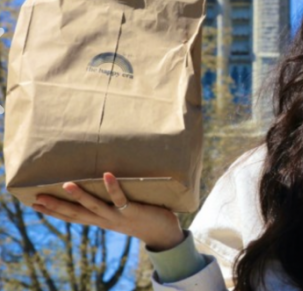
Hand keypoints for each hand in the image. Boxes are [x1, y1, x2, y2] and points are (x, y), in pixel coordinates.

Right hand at [32, 173, 184, 251]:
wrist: (163, 232)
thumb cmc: (141, 217)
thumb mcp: (119, 212)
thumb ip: (108, 202)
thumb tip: (98, 182)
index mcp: (100, 220)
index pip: (72, 216)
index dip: (52, 211)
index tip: (33, 203)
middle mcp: (105, 220)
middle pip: (77, 213)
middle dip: (56, 206)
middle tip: (37, 197)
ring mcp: (119, 216)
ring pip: (96, 206)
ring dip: (81, 196)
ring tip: (66, 184)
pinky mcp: (134, 211)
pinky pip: (122, 199)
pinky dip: (113, 187)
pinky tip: (106, 175)